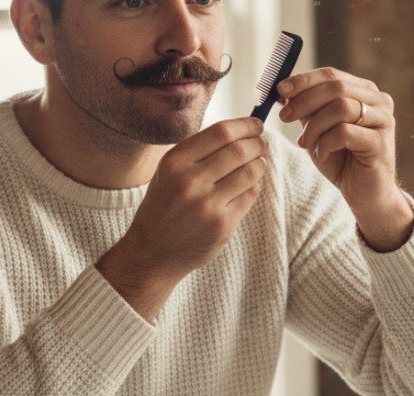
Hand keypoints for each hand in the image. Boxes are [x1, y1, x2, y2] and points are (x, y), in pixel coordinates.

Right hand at [97, 118, 268, 319]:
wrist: (151, 252)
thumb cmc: (163, 207)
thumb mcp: (168, 172)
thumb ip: (198, 152)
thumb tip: (240, 132)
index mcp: (175, 162)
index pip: (221, 132)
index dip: (245, 125)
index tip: (256, 125)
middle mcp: (190, 181)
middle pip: (239, 150)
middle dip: (257, 144)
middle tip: (262, 144)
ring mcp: (207, 205)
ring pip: (250, 172)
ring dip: (260, 164)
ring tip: (259, 162)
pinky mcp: (222, 225)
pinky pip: (250, 195)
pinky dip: (256, 185)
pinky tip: (251, 183)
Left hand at [277, 68, 412, 250]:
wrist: (365, 195)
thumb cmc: (342, 161)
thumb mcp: (319, 129)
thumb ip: (308, 109)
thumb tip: (283, 89)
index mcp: (365, 92)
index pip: (332, 75)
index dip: (303, 81)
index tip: (279, 90)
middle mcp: (379, 101)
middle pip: (336, 87)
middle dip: (304, 101)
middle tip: (284, 117)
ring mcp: (383, 121)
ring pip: (341, 107)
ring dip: (315, 125)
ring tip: (305, 143)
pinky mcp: (380, 143)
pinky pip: (345, 132)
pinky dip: (325, 142)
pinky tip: (321, 153)